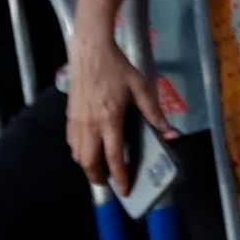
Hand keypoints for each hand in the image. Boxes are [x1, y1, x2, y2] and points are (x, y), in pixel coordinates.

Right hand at [65, 43, 142, 190]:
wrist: (91, 51)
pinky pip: (71, 143)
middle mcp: (91, 124)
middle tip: (110, 181)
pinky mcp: (70, 116)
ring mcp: (78, 121)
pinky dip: (79, 153)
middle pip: (90, 163)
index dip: (119, 176)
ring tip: (100, 169)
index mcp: (110, 119)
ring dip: (88, 167)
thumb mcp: (140, 87)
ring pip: (78, 155)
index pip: (113, 157)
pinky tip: (89, 150)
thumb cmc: (116, 67)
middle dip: (99, 178)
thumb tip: (169, 131)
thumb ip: (154, 111)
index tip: (124, 189)